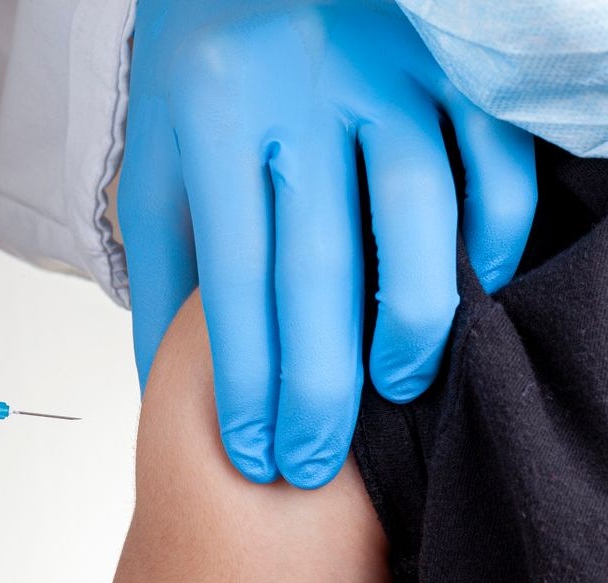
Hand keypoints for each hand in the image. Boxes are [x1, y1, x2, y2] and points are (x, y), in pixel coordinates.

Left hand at [118, 0, 536, 487]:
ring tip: (392, 392)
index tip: (254, 453)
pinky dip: (492, 233)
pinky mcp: (446, 56)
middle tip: (313, 460)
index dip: (246, 382)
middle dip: (318, 386)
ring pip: (417, 216)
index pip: (235, 280)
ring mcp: (383, 68)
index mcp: (212, 115)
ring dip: (410, 321)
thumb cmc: (197, 65)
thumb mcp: (156, 157)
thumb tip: (166, 381)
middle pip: (320, 267)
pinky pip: (492, 155)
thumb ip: (164, 267)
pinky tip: (467, 293)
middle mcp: (297, 89)